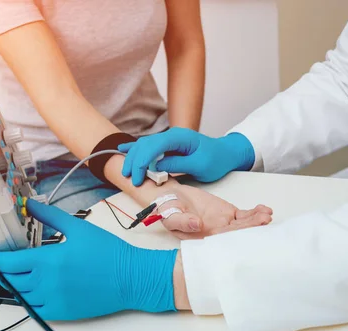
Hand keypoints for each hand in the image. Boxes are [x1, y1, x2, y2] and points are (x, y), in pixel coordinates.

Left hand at [0, 199, 176, 320]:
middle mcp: (46, 282)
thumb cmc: (108, 252)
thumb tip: (30, 204)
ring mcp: (53, 299)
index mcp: (48, 260)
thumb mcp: (78, 228)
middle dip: (0, 271)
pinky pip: (34, 310)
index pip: (9, 262)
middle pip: (10, 279)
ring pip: (20, 296)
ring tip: (12, 276)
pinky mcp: (62, 312)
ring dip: (12, 286)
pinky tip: (28, 292)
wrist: (130, 278)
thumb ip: (50, 216)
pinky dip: (27, 301)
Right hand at [119, 127, 255, 185]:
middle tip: (128, 178)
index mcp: (179, 137)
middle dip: (134, 161)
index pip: (154, 146)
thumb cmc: (216, 159)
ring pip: (144, 145)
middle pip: (145, 145)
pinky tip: (122, 149)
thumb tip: (157, 167)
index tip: (137, 177)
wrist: (225, 153)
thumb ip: (178, 164)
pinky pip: (148, 147)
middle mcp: (171, 135)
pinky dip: (135, 149)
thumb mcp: (199, 165)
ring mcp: (168, 140)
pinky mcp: (168, 146)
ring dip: (132, 158)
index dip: (142, 161)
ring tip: (125, 172)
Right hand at [154, 184, 272, 239]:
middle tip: (263, 221)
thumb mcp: (169, 215)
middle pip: (236, 234)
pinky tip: (264, 210)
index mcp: (202, 239)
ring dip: (256, 221)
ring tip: (266, 215)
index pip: (220, 241)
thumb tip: (196, 224)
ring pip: (243, 225)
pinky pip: (244, 216)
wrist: (171, 197)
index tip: (245, 235)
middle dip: (251, 228)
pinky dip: (254, 213)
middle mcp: (216, 234)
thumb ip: (181, 221)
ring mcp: (224, 224)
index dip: (234, 239)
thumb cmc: (168, 209)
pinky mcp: (228, 214)